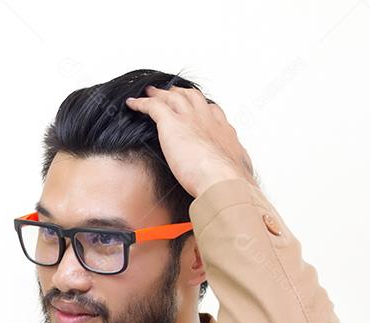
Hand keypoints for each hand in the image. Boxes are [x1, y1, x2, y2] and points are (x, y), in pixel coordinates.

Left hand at [124, 85, 255, 198]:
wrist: (223, 180)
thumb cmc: (230, 182)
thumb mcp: (237, 174)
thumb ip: (232, 172)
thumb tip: (234, 181)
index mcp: (223, 132)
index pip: (213, 113)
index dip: (202, 108)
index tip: (197, 109)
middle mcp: (207, 120)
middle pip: (193, 98)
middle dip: (182, 93)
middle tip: (172, 93)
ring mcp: (190, 119)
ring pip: (172, 97)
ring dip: (160, 94)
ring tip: (150, 92)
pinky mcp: (172, 124)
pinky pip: (152, 106)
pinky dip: (141, 103)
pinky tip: (132, 103)